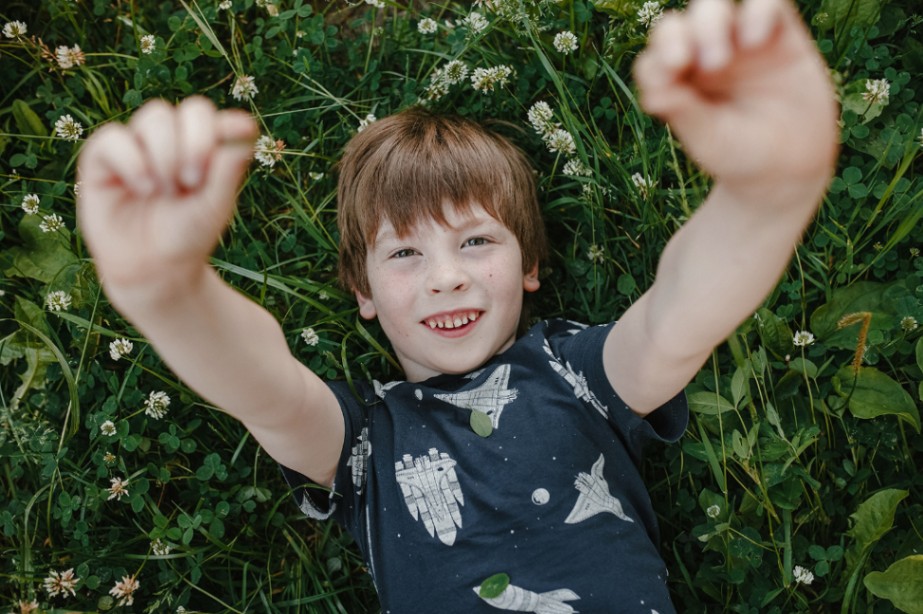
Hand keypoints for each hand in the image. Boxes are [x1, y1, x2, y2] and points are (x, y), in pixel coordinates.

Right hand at [77, 97, 257, 300]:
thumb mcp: (214, 207)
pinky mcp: (103, 157)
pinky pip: (114, 136)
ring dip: (166, 154)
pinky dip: (132, 161)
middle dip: (197, 143)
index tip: (233, 146)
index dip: (227, 126)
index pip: (222, 119)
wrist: (152, 270)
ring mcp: (139, 144)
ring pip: (156, 116)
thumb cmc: (187, 237)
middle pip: (192, 109)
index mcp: (207, 149)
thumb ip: (228, 169)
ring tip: (165, 192)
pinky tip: (143, 189)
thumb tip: (245, 125)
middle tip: (193, 181)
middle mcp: (175, 140)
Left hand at [633, 0, 837, 189]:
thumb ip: (682, 111)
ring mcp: (737, 42)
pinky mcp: (778, 33)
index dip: (657, 60)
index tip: (672, 75)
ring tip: (722, 60)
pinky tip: (756, 40)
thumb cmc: (740, 154)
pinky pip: (768, 2)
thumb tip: (651, 92)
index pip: (653, 59)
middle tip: (705, 68)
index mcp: (676, 83)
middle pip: (675, 25)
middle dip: (679, 37)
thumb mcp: (709, 139)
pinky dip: (759, 11)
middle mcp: (700, 58)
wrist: (791, 164)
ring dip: (710, 23)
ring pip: (713, 7)